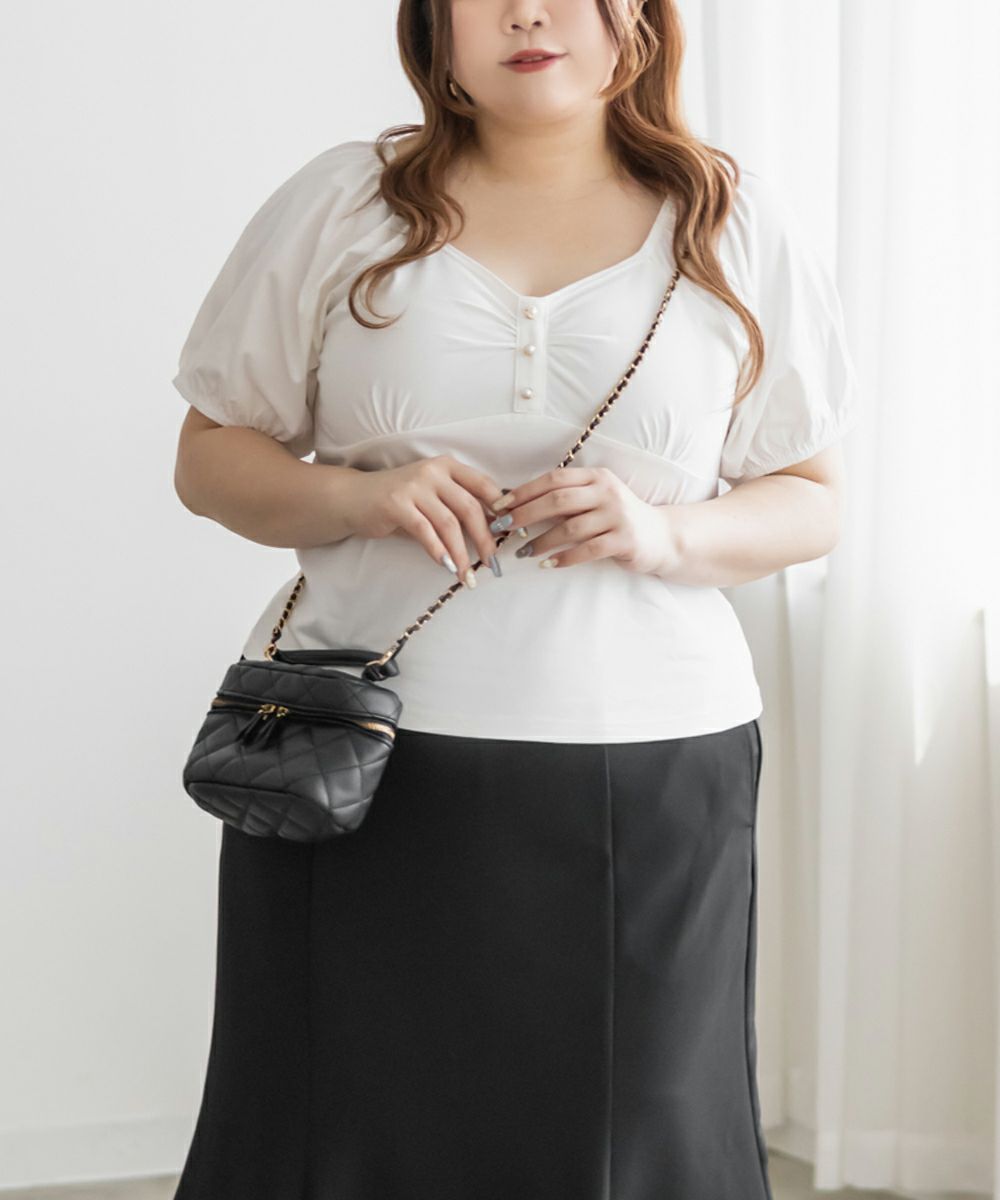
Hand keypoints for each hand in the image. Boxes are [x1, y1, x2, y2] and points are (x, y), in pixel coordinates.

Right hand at [347, 456, 502, 585]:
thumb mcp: (432, 497)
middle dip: (484, 539)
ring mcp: (414, 486)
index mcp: (448, 466)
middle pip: (470, 508)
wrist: (355, 498)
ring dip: (460, 553)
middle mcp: (433, 472)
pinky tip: (445, 566)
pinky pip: (425, 531)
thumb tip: (493, 531)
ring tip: (467, 574)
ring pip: (449, 524)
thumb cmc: (400, 501)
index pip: (484, 485)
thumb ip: (457, 507)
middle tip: (492, 562)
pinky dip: (437, 551)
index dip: (500, 509)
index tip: (511, 533)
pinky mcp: (396, 504)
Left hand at [489, 466, 681, 576]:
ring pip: (570, 527)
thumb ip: (565, 500)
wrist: (660, 537)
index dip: (524, 492)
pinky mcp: (624, 540)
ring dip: (542, 541)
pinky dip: (564, 558)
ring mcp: (618, 515)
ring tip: (523, 552)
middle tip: (504, 529)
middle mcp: (607, 492)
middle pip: (558, 501)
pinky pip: (587, 550)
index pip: (554, 479)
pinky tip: (548, 564)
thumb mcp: (594, 500)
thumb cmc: (616, 519)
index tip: (500, 506)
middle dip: (526, 515)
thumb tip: (517, 505)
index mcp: (596, 477)